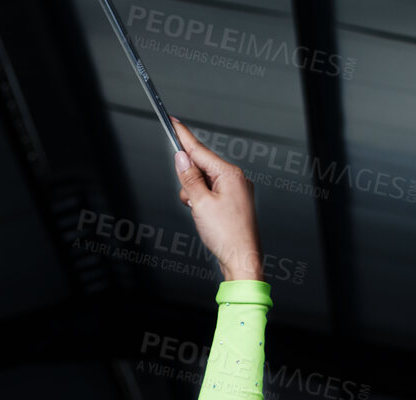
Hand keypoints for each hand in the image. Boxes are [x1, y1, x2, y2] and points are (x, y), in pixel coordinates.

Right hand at [170, 117, 264, 281]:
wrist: (242, 261)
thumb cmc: (228, 235)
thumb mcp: (200, 203)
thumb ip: (189, 177)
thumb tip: (182, 158)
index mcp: (230, 174)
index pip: (200, 150)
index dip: (183, 136)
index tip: (173, 122)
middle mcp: (236, 180)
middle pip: (201, 168)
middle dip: (190, 182)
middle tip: (192, 200)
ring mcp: (237, 193)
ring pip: (205, 184)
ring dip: (195, 196)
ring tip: (201, 214)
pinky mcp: (234, 205)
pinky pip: (212, 195)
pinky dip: (203, 203)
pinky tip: (206, 218)